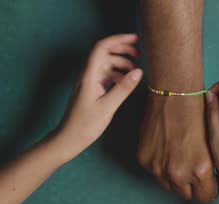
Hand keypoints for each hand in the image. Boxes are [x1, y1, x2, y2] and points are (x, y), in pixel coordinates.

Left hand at [58, 34, 142, 158]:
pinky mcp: (93, 90)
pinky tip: (127, 81)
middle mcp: (89, 75)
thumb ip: (123, 88)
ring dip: (122, 63)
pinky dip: (118, 74)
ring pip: (107, 64)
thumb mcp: (108, 106)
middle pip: (105, 53)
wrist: (69, 138)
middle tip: (139, 54)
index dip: (118, 40)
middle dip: (122, 49)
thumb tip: (139, 71)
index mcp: (90, 75)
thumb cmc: (85, 125)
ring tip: (136, 70)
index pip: (102, 48)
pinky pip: (107, 76)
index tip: (135, 39)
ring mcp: (90, 82)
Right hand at [138, 95, 216, 202]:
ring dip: (177, 179)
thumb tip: (211, 180)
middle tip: (196, 173)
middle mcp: (178, 173)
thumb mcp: (214, 143)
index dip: (210, 189)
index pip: (206, 197)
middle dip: (193, 186)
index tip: (210, 183)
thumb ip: (211, 166)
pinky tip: (169, 152)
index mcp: (200, 169)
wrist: (175, 94)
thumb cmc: (199, 113)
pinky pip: (155, 173)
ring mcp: (158, 168)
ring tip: (182, 161)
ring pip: (170, 186)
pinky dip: (162, 167)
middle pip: (187, 195)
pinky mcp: (144, 160)